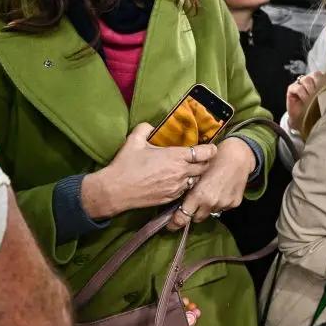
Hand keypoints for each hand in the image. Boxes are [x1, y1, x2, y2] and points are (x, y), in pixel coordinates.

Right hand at [81, 124, 217, 218]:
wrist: (114, 191)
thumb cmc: (125, 165)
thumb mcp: (134, 140)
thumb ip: (145, 128)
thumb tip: (151, 126)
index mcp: (176, 157)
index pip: (206, 153)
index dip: (211, 149)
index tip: (210, 147)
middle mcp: (181, 172)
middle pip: (205, 167)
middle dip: (204, 162)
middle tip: (198, 158)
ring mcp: (177, 187)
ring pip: (196, 180)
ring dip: (195, 174)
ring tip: (187, 169)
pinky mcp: (171, 198)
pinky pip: (185, 190)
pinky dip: (184, 185)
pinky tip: (175, 180)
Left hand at [169, 138, 256, 230]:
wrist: (237, 156)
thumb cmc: (214, 160)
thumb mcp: (196, 174)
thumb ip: (188, 190)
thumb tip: (180, 202)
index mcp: (198, 195)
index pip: (182, 218)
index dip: (175, 223)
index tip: (172, 224)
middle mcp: (211, 203)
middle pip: (197, 218)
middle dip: (194, 212)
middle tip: (195, 202)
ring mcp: (224, 204)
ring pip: (211, 212)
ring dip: (208, 206)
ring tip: (212, 191)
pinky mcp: (235, 203)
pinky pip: (223, 208)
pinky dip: (221, 202)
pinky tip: (222, 189)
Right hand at [286, 71, 324, 129]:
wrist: (302, 120)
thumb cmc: (316, 110)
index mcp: (321, 79)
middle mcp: (311, 79)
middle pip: (316, 74)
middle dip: (319, 84)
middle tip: (321, 94)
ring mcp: (301, 82)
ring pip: (307, 79)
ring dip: (311, 89)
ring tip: (313, 99)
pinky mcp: (292, 88)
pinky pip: (298, 87)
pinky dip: (303, 94)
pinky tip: (306, 101)